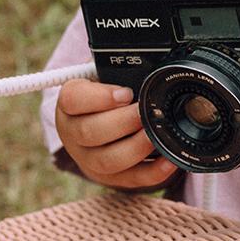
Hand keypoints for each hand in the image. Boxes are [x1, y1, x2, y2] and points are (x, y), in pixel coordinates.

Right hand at [55, 79, 179, 189]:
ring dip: (136, 148)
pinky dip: (153, 172)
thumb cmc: (108, 93)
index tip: (126, 93)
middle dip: (123, 122)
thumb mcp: (107, 75)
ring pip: (106, 161)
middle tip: (146, 112)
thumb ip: (120, 68)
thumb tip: (151, 61)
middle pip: (89, 132)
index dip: (100, 98)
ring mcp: (88, 159)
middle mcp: (73, 133)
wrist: (99, 120)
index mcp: (70, 103)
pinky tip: (169, 160)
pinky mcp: (109, 178)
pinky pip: (130, 179)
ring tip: (156, 133)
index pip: (73, 99)